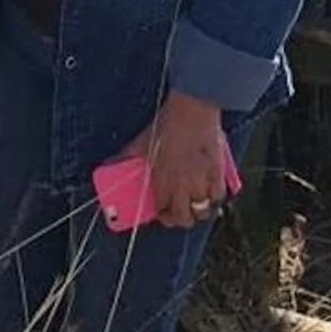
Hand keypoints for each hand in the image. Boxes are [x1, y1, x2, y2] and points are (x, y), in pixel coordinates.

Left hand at [121, 92, 230, 229]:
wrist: (192, 112)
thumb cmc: (167, 125)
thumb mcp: (141, 143)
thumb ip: (127, 157)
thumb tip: (111, 163)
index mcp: (162, 183)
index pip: (162, 212)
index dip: (161, 215)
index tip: (160, 211)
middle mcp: (182, 188)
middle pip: (183, 219)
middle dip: (179, 219)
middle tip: (177, 212)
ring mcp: (202, 182)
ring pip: (203, 211)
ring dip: (198, 210)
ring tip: (195, 203)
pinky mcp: (218, 173)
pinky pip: (219, 195)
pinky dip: (215, 197)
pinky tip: (211, 192)